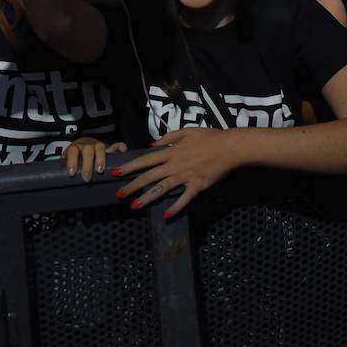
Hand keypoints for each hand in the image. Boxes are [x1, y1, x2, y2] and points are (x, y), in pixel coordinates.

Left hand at [63, 138, 126, 182]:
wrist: (85, 145)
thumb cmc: (76, 158)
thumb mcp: (69, 162)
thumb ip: (64, 169)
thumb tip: (59, 181)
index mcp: (76, 148)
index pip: (73, 151)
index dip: (72, 161)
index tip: (72, 173)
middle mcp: (88, 145)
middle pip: (88, 150)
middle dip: (87, 164)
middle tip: (87, 177)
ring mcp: (100, 145)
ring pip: (101, 147)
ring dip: (100, 158)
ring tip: (100, 170)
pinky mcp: (111, 147)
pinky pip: (117, 145)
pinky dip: (120, 149)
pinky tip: (122, 154)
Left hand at [113, 127, 241, 218]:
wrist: (230, 147)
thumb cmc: (210, 137)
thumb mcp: (187, 131)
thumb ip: (169, 137)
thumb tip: (153, 144)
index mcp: (171, 152)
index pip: (145, 160)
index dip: (130, 166)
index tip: (116, 172)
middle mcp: (175, 165)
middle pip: (149, 176)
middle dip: (132, 185)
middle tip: (119, 194)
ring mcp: (185, 177)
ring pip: (162, 189)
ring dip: (147, 198)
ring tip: (134, 206)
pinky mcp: (197, 186)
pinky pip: (184, 199)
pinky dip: (175, 208)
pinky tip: (166, 215)